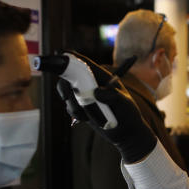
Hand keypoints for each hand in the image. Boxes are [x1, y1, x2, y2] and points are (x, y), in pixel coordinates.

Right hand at [42, 51, 157, 163]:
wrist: (125, 133)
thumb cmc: (128, 114)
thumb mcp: (124, 103)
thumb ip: (113, 96)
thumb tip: (96, 92)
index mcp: (101, 76)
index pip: (84, 63)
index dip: (70, 57)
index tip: (60, 55)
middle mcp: (91, 83)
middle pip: (69, 76)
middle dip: (65, 86)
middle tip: (67, 96)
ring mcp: (84, 95)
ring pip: (67, 93)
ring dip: (72, 104)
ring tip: (86, 115)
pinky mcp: (81, 107)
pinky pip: (69, 106)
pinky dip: (73, 113)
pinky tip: (85, 119)